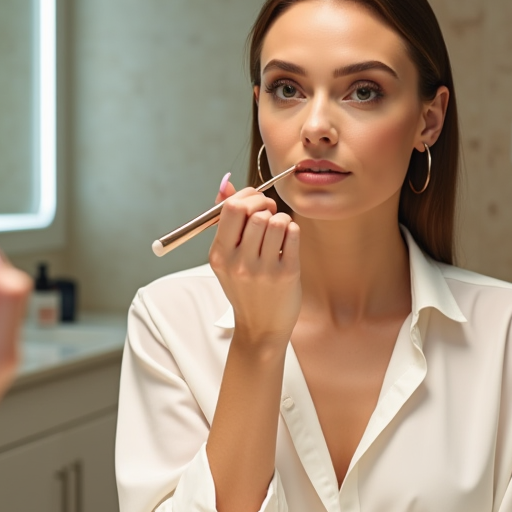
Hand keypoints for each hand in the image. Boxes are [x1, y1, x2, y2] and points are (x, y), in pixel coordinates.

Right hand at [208, 176, 300, 347]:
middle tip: (270, 212)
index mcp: (219, 255)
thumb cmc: (244, 288)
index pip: (231, 208)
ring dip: (280, 218)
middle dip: (265, 204)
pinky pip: (292, 233)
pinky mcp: (286, 273)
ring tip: (279, 231)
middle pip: (255, 211)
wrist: (260, 327)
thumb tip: (226, 184)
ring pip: (276, 220)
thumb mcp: (226, 258)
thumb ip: (226, 221)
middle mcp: (238, 262)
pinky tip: (287, 241)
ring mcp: (263, 269)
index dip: (247, 196)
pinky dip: (292, 229)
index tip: (255, 201)